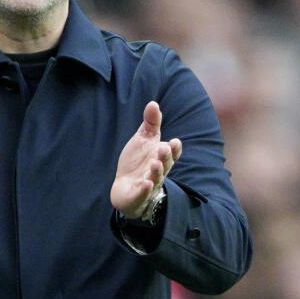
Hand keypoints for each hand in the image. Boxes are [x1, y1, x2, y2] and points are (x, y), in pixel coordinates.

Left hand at [111, 101, 181, 218]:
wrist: (124, 187)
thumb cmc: (137, 162)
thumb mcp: (143, 140)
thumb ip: (150, 123)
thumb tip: (153, 102)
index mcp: (161, 158)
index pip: (171, 154)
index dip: (174, 149)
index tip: (175, 141)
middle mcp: (158, 172)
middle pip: (165, 165)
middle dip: (165, 157)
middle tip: (163, 148)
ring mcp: (149, 185)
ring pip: (156, 179)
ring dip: (157, 172)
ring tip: (154, 164)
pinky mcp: (137, 196)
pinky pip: (142, 194)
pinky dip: (145, 190)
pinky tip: (145, 184)